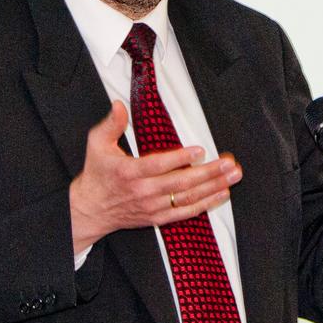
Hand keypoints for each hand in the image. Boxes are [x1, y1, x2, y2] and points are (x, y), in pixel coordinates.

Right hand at [69, 101, 241, 251]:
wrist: (91, 209)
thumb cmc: (98, 175)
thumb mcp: (97, 144)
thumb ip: (111, 124)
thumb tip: (120, 106)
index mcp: (129, 172)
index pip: (158, 165)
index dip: (180, 158)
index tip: (199, 151)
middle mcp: (143, 192)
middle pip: (180, 182)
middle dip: (208, 172)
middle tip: (227, 163)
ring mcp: (153, 206)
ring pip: (188, 197)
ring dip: (213, 187)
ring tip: (231, 176)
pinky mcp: (158, 217)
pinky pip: (186, 212)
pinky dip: (206, 204)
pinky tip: (221, 194)